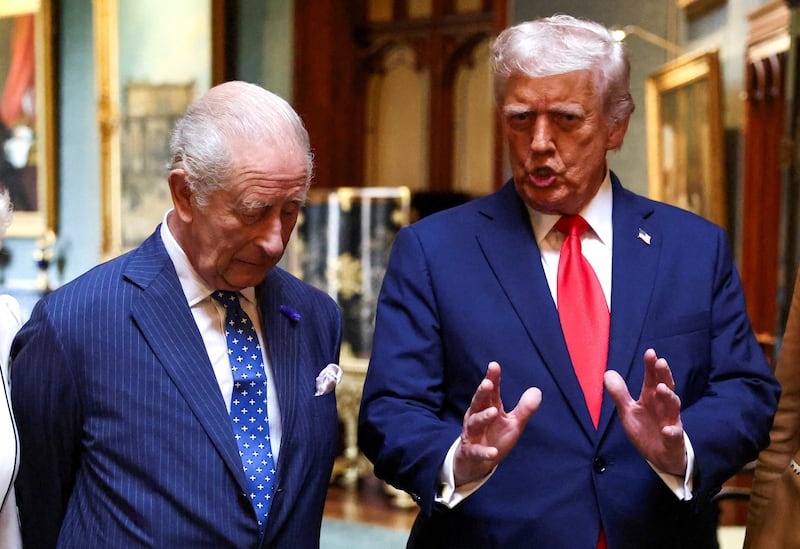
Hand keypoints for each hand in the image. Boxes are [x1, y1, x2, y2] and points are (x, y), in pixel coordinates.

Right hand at [453, 361, 540, 485]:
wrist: (475, 463)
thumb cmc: (494, 437)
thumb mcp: (512, 423)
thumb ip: (524, 409)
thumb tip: (537, 390)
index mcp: (488, 408)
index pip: (490, 392)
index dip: (492, 378)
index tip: (494, 365)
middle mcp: (476, 418)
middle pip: (478, 402)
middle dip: (482, 392)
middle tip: (488, 383)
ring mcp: (472, 434)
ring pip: (475, 423)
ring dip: (483, 417)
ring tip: (494, 412)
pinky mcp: (471, 452)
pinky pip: (477, 451)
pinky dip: (484, 452)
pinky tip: (494, 452)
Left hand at [604, 348, 686, 475]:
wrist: (660, 457)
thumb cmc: (645, 429)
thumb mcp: (628, 411)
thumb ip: (619, 393)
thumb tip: (608, 372)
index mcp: (651, 398)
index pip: (652, 379)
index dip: (651, 366)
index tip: (650, 352)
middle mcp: (663, 407)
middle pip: (666, 388)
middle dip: (664, 375)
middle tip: (661, 362)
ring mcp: (671, 422)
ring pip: (674, 408)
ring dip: (669, 397)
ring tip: (661, 388)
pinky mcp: (673, 441)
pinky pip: (674, 436)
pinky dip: (672, 432)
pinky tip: (668, 429)